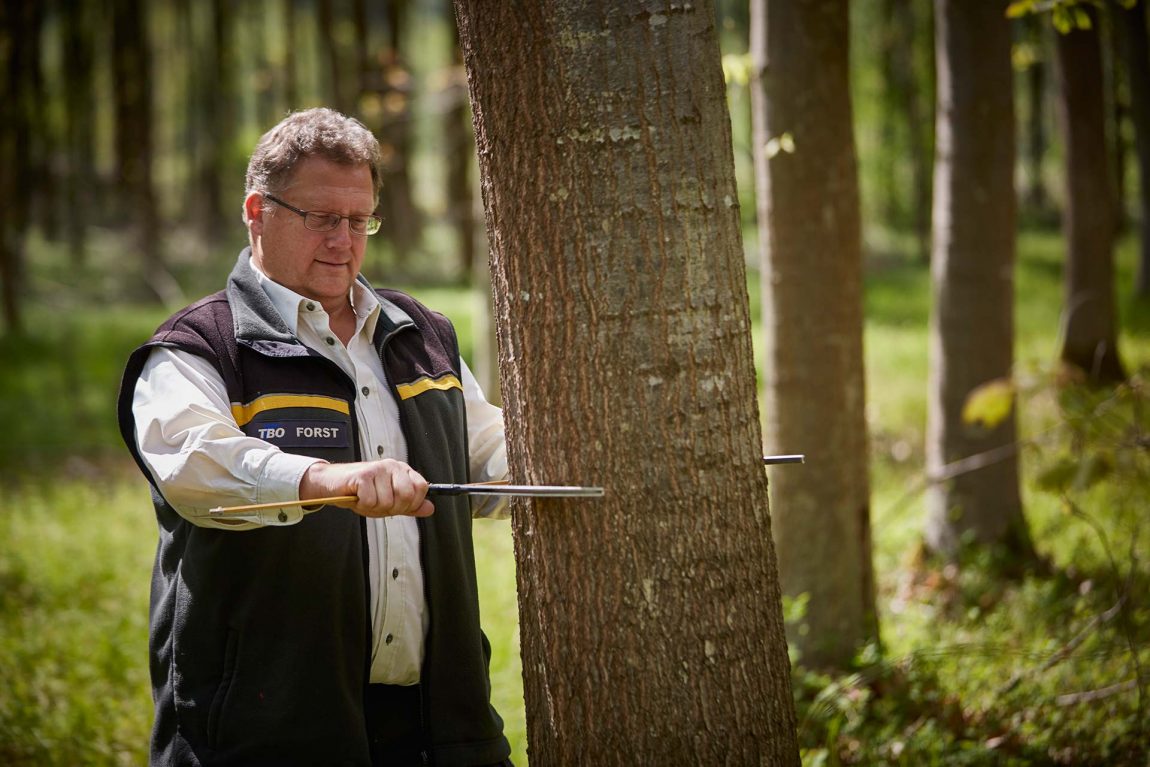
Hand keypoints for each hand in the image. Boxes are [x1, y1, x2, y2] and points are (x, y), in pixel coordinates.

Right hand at [300, 459, 433, 517]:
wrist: (333, 484)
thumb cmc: (361, 491)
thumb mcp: (390, 500)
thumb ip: (410, 505)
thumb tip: (430, 508)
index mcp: (402, 470)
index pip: (421, 488)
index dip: (411, 503)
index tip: (398, 505)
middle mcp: (392, 466)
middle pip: (406, 495)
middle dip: (392, 508)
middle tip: (379, 503)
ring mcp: (378, 469)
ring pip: (387, 502)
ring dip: (374, 508)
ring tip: (365, 499)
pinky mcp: (363, 475)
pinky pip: (371, 501)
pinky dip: (362, 505)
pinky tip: (357, 497)